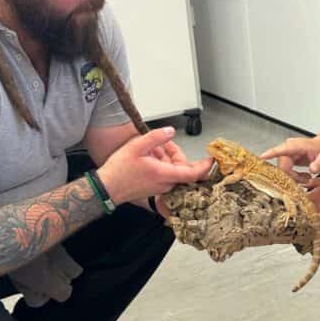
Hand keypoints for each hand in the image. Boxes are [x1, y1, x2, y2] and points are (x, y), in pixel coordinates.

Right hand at [98, 127, 213, 204]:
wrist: (106, 188)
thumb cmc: (119, 170)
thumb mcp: (136, 146)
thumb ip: (156, 138)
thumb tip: (170, 131)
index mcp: (164, 174)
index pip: (192, 173)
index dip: (205, 166)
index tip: (212, 159)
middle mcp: (165, 184)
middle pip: (181, 167)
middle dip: (174, 152)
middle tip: (161, 142)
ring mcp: (161, 188)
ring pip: (172, 170)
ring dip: (165, 157)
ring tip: (149, 149)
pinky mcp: (155, 189)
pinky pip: (165, 174)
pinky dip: (160, 164)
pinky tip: (148, 157)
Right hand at [260, 134, 319, 182]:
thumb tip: (312, 169)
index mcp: (296, 145)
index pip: (281, 150)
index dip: (271, 153)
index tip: (262, 156)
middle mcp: (288, 148)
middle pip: (282, 167)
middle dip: (293, 176)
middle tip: (307, 180)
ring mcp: (287, 154)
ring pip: (283, 171)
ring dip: (294, 178)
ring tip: (307, 178)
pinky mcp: (287, 160)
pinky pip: (286, 172)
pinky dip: (294, 177)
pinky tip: (304, 177)